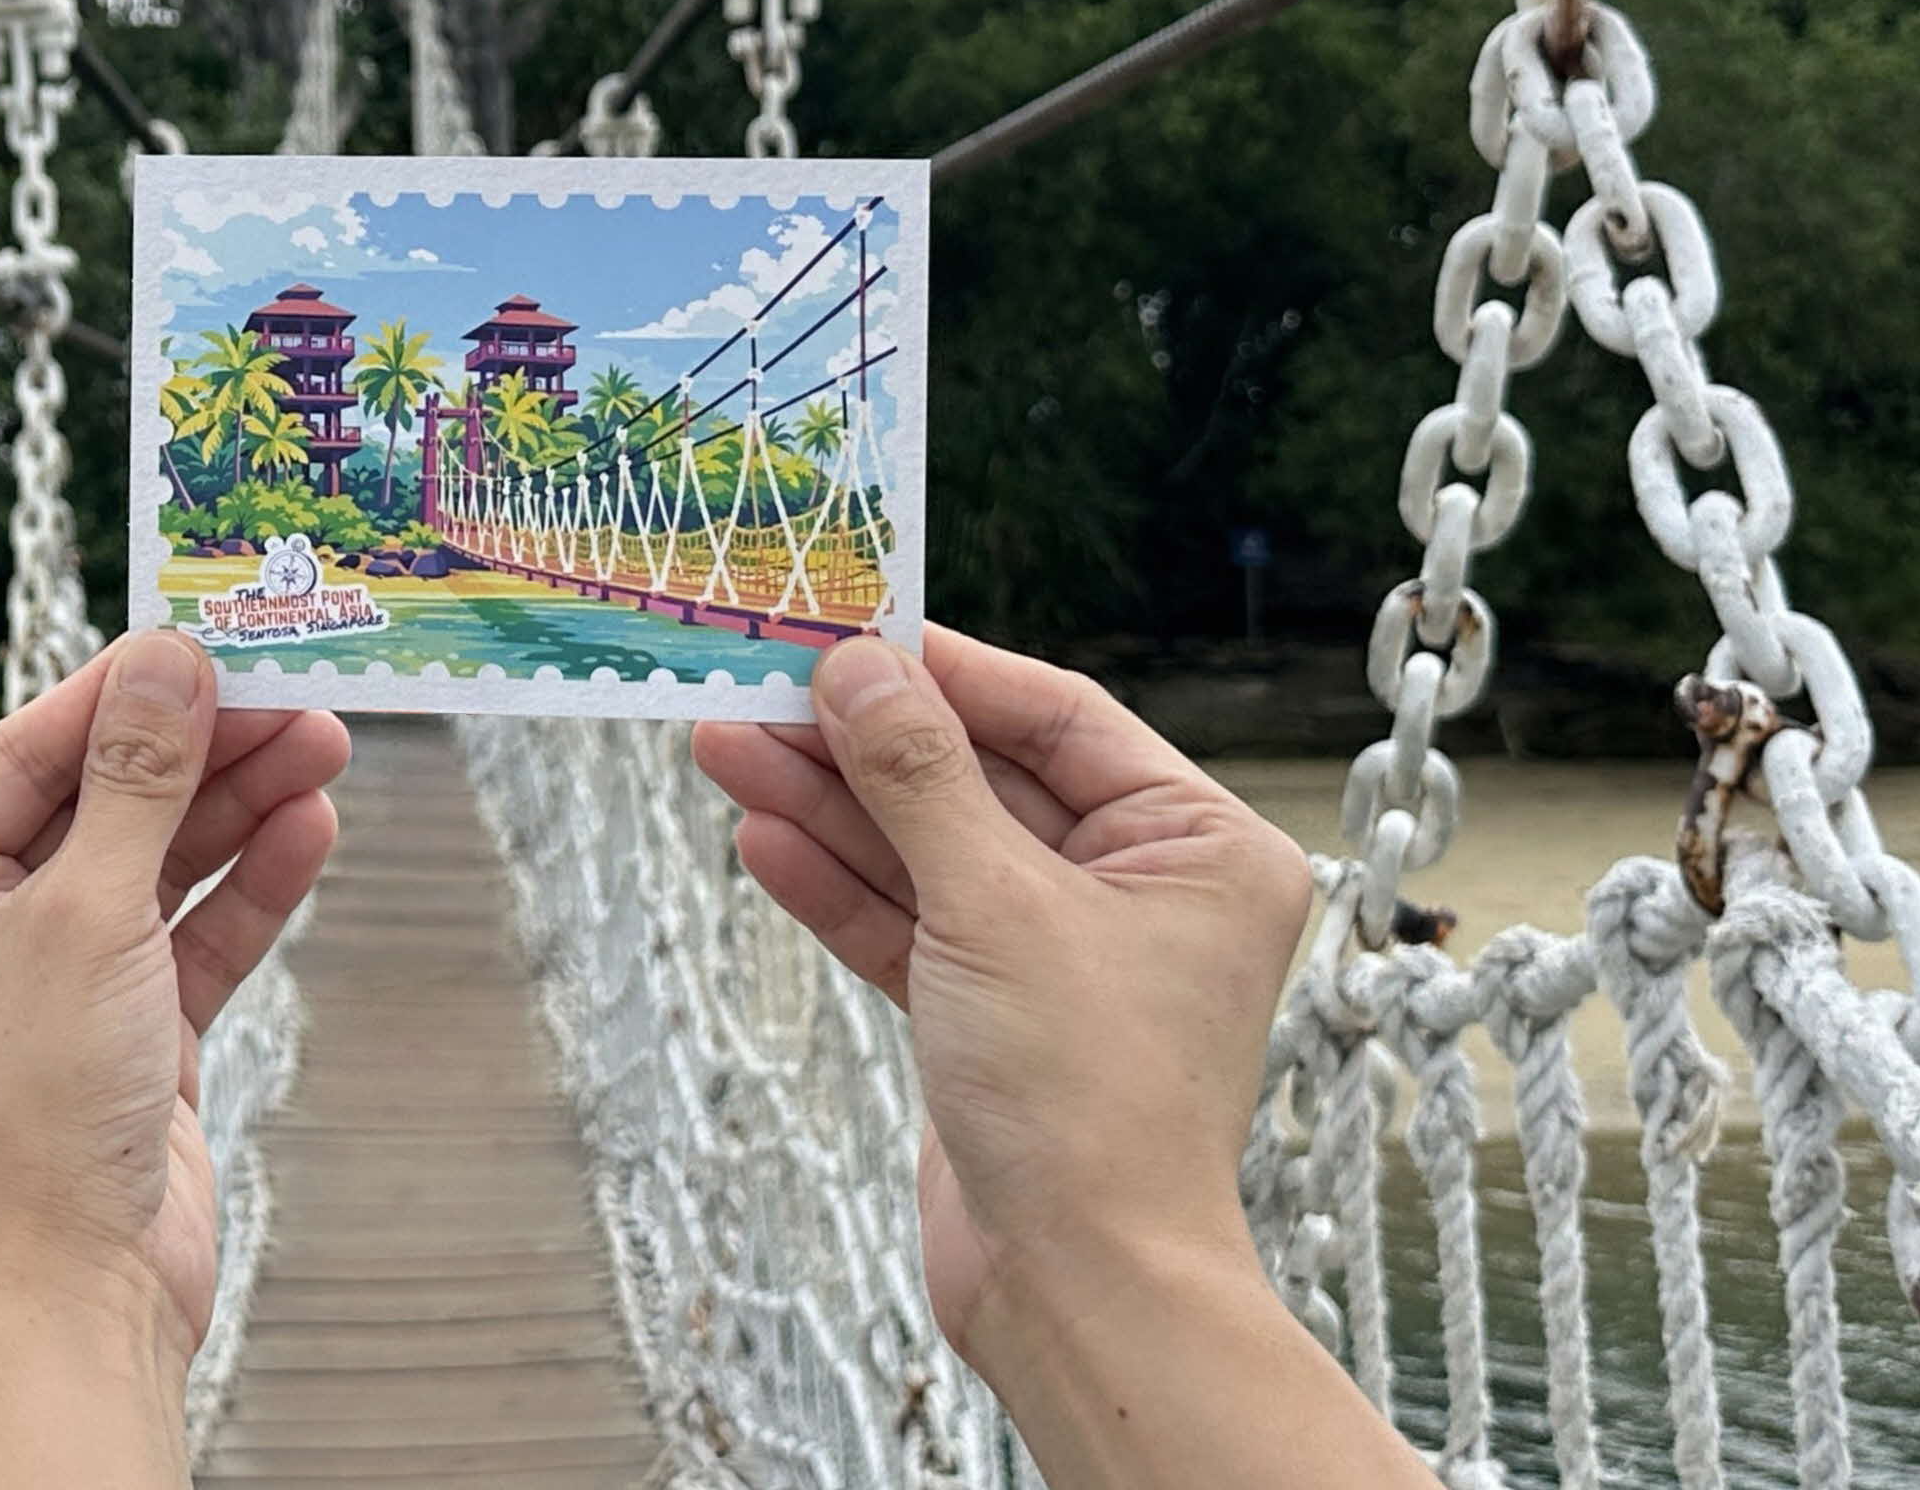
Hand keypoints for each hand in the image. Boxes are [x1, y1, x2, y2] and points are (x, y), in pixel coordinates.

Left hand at [0, 629, 343, 1465]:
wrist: (77, 1292)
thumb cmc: (37, 1110)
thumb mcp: (87, 917)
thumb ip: (138, 782)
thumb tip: (171, 657)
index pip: (27, 754)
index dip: (122, 693)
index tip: (208, 638)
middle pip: (104, 801)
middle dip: (202, 751)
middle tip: (294, 693)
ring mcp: (57, 979)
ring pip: (160, 862)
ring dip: (240, 808)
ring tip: (326, 747)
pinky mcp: (130, 1030)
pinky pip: (194, 932)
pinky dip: (250, 885)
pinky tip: (309, 829)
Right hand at [692, 626, 1312, 1362]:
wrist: (1078, 1292)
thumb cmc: (1083, 1095)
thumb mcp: (995, 904)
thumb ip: (918, 774)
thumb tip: (856, 664)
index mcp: (1197, 845)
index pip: (1058, 717)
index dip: (945, 670)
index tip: (847, 627)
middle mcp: (1140, 890)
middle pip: (979, 779)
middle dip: (864, 742)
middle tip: (757, 685)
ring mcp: (1061, 955)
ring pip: (929, 851)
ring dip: (829, 805)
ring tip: (721, 745)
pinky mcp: (992, 1017)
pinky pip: (910, 925)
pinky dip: (840, 887)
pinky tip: (761, 837)